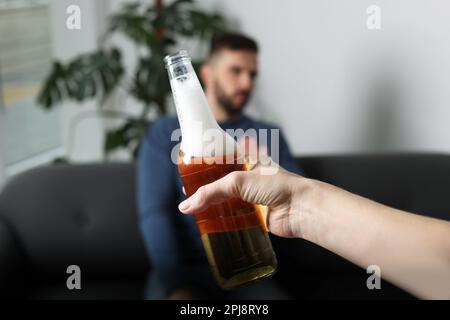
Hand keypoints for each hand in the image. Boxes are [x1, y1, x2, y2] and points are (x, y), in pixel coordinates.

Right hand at [178, 157, 310, 237]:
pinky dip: (222, 219)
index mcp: (247, 159)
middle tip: (189, 191)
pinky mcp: (254, 213)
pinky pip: (234, 216)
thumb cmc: (278, 186)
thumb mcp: (238, 181)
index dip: (206, 162)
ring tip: (194, 209)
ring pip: (226, 199)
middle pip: (221, 181)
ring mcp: (252, 196)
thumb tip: (187, 205)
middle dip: (206, 187)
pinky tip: (210, 222)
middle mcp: (249, 176)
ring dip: (213, 205)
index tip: (190, 168)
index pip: (222, 157)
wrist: (300, 209)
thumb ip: (210, 192)